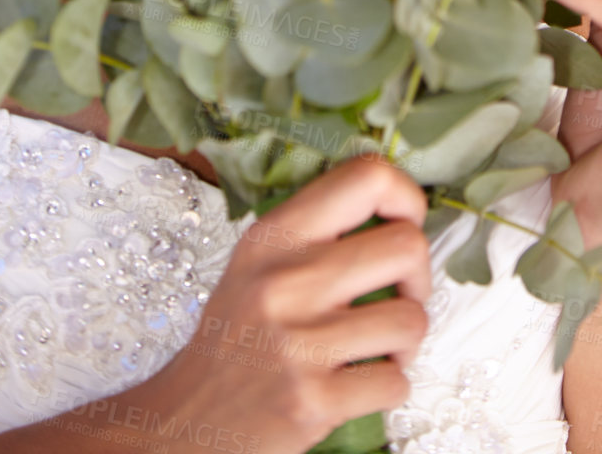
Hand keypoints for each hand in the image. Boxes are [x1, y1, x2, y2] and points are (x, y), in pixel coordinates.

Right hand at [143, 154, 432, 453]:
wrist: (182, 423)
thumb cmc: (235, 338)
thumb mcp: (258, 262)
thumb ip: (317, 227)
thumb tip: (397, 206)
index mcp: (274, 237)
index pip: (368, 177)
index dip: (406, 197)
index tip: (405, 224)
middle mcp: (285, 282)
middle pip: (408, 245)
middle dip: (419, 276)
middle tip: (399, 296)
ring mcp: (298, 344)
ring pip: (412, 318)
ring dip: (407, 339)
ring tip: (379, 345)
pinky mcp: (312, 401)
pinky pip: (395, 382)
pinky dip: (390, 386)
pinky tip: (362, 382)